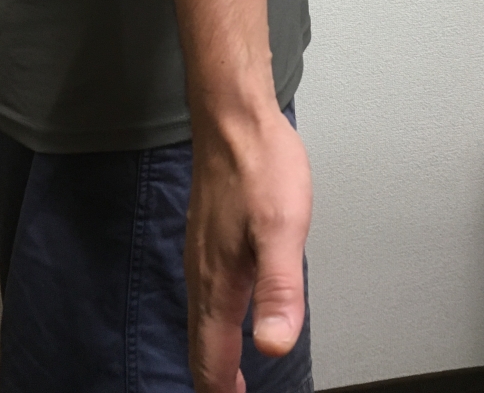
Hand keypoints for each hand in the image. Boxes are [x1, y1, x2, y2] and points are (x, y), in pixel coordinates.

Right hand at [184, 103, 312, 392]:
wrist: (233, 117)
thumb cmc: (258, 165)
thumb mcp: (282, 229)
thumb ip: (279, 291)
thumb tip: (274, 347)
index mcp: (219, 281)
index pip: (212, 359)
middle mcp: (202, 273)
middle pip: (201, 347)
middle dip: (215, 382)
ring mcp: (202, 253)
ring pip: (201, 321)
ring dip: (213, 356)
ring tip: (231, 378)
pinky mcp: (208, 236)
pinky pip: (205, 295)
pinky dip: (214, 323)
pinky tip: (228, 316)